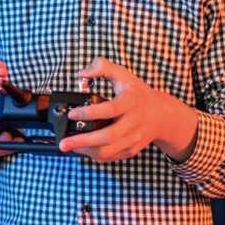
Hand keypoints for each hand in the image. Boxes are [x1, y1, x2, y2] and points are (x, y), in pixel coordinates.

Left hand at [58, 58, 198, 164]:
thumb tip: (81, 74)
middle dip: (82, 141)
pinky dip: (95, 155)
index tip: (72, 114)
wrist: (160, 115)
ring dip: (86, 151)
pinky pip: (111, 157)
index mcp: (130, 102)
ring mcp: (133, 139)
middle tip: (63, 143)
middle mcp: (133, 123)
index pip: (109, 110)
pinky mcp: (131, 150)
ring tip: (70, 146)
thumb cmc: (137, 94)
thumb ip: (102, 67)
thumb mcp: (123, 74)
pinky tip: (83, 149)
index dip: (89, 113)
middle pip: (107, 136)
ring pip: (108, 150)